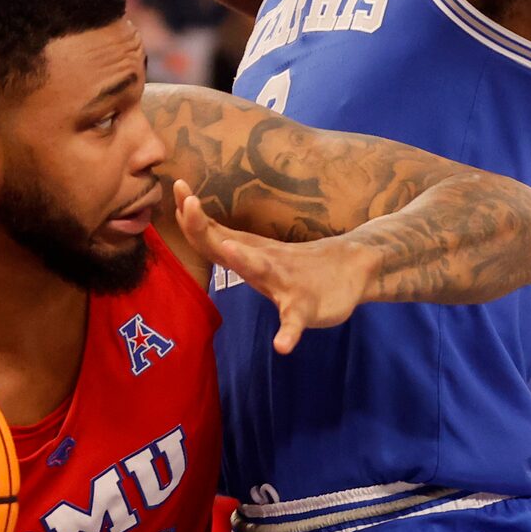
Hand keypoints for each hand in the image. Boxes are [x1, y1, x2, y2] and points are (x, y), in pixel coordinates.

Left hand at [171, 180, 371, 353]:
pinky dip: (289, 333)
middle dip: (205, 228)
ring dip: (246, 261)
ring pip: (263, 271)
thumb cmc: (295, 265)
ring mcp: (286, 284)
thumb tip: (189, 220)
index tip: (178, 187)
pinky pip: (295, 321)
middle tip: (187, 201)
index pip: (211, 234)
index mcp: (249, 252)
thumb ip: (226, 241)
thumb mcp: (257, 252)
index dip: (191, 217)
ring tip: (231, 249)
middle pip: (227, 245)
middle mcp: (263, 262)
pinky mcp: (306, 307)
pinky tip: (282, 345)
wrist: (352, 267)